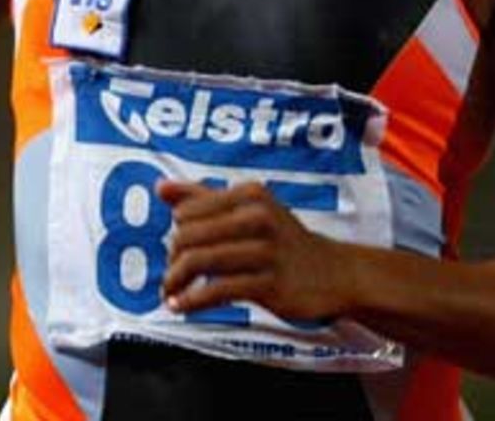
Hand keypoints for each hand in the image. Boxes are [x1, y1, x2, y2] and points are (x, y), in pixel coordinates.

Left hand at [158, 179, 352, 322]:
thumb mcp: (250, 208)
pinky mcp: (270, 284)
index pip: (187, 210)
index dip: (175, 232)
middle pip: (189, 235)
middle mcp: (258, 217)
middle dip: (173, 258)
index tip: (176, 251)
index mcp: (249, 195)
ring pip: (200, 261)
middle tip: (172, 274)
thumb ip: (203, 197)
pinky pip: (217, 291)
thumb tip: (160, 188)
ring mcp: (265, 250)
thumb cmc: (283, 240)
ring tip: (170, 292)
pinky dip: (192, 300)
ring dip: (176, 280)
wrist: (334, 273)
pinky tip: (181, 306)